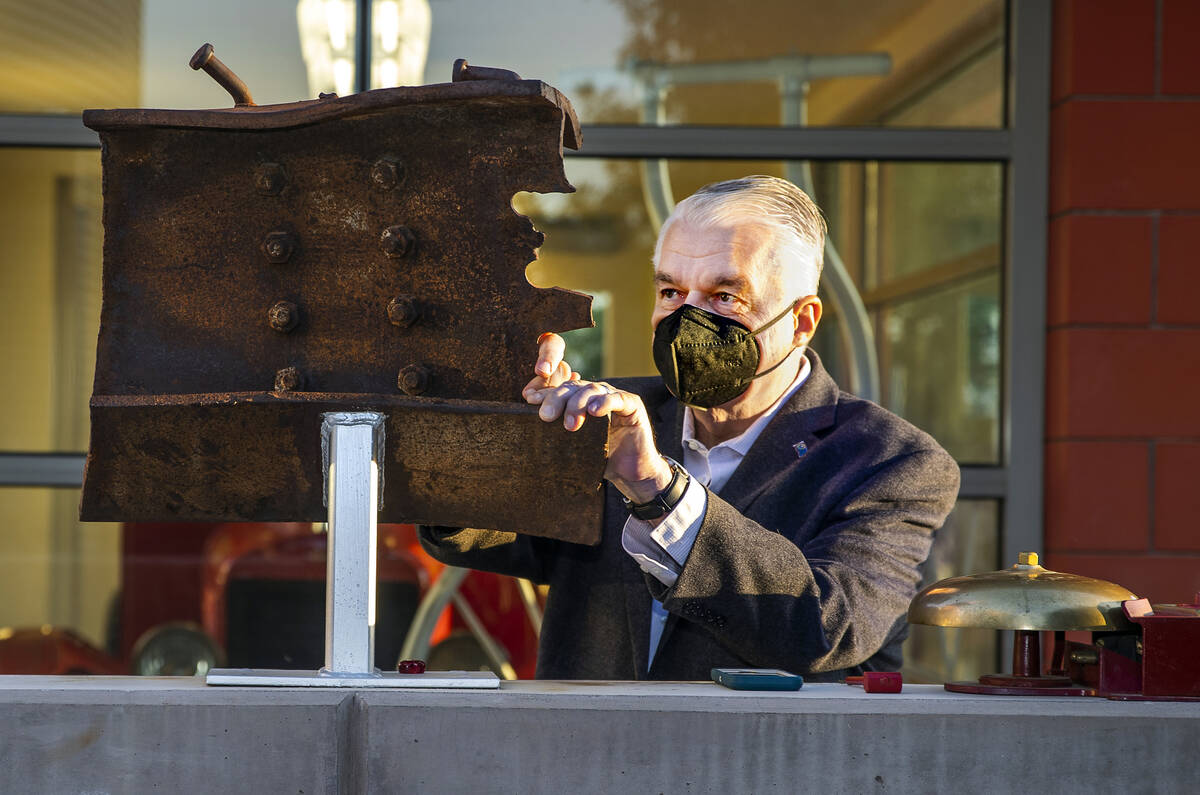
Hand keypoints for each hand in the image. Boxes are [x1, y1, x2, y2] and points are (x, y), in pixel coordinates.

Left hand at [523, 333, 672, 503]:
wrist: (630, 473)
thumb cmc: (600, 459)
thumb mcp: (573, 446)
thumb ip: (556, 435)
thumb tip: (524, 434)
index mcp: (580, 400)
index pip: (559, 390)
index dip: (544, 392)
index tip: (529, 399)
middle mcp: (596, 394)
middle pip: (572, 388)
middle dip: (557, 399)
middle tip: (545, 416)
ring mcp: (614, 397)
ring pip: (592, 390)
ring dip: (578, 405)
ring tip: (570, 425)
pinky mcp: (632, 405)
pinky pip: (617, 398)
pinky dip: (605, 403)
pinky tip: (595, 412)